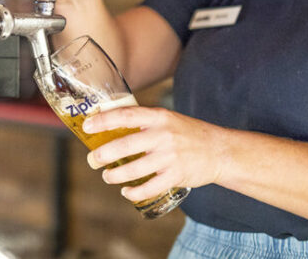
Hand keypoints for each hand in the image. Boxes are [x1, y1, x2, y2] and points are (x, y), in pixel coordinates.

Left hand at [82, 106, 226, 203]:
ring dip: (114, 175)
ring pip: (133, 170)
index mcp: (159, 117)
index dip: (104, 120)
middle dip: (102, 155)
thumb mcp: (167, 119)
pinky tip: (126, 191)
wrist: (220, 151)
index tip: (87, 126)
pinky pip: (149, 188)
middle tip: (91, 160)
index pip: (126, 115)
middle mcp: (163, 135)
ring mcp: (170, 157)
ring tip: (107, 176)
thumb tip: (108, 124)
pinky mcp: (176, 176)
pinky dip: (134, 192)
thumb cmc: (187, 134)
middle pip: (125, 146)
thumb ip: (143, 121)